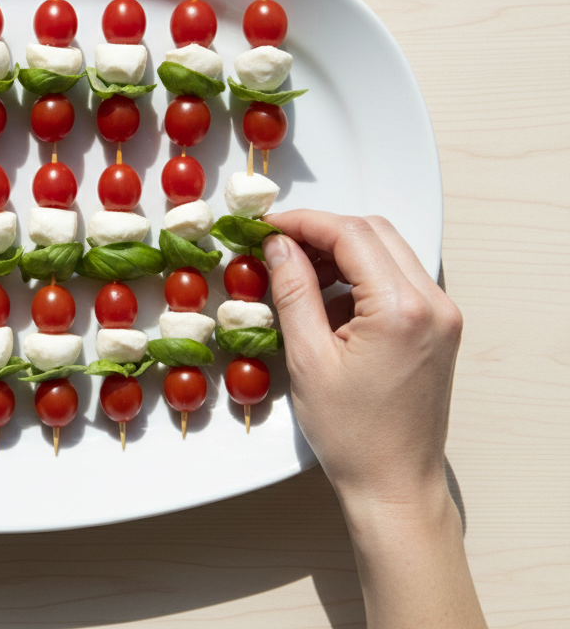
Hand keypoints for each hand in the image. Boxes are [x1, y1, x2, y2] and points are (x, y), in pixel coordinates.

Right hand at [261, 211, 461, 506]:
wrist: (395, 484)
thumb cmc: (353, 435)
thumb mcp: (308, 359)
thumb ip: (293, 292)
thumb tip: (277, 246)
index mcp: (401, 309)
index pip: (351, 234)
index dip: (303, 222)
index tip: (266, 226)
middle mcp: (433, 303)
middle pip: (374, 232)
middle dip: (321, 231)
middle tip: (276, 244)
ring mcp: (441, 315)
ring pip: (387, 251)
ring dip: (340, 252)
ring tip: (295, 272)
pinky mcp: (438, 328)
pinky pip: (396, 279)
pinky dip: (359, 276)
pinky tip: (325, 299)